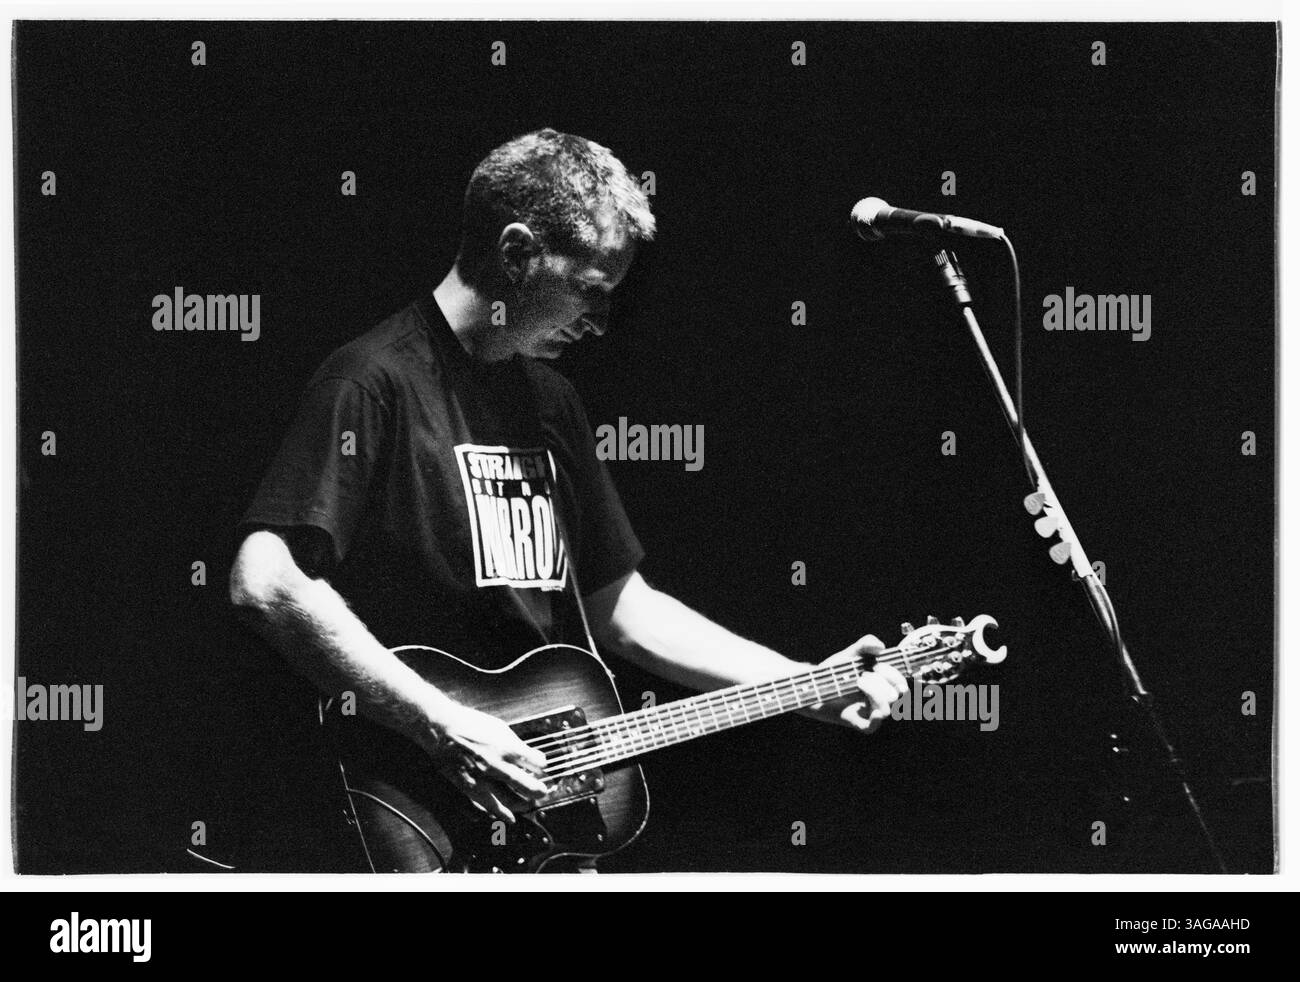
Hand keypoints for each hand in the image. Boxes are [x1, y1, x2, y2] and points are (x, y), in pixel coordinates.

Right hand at [422, 701, 549, 822]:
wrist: (442, 729)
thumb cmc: (470, 724)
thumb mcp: (498, 727)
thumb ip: (514, 743)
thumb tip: (527, 754)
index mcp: (507, 748)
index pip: (535, 762)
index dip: (542, 766)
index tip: (542, 767)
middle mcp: (497, 765)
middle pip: (527, 785)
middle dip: (538, 791)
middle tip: (542, 792)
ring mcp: (483, 779)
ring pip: (510, 800)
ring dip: (523, 804)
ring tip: (528, 804)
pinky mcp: (469, 788)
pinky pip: (489, 806)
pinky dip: (501, 814)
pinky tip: (510, 817)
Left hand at [802, 634, 908, 733]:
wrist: (815, 685)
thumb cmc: (836, 671)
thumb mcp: (851, 654)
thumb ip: (865, 644)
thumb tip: (881, 647)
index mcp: (883, 685)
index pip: (900, 684)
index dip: (894, 675)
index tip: (877, 665)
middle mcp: (880, 700)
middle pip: (896, 695)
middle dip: (882, 682)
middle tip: (864, 675)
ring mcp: (870, 712)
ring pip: (887, 710)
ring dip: (876, 694)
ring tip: (858, 682)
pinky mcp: (858, 723)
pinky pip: (872, 726)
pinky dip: (876, 719)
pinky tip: (875, 710)